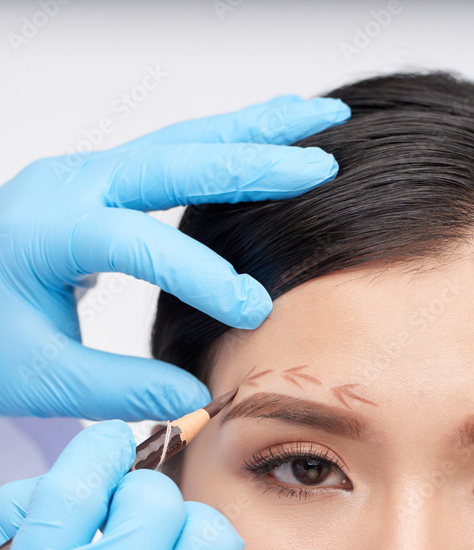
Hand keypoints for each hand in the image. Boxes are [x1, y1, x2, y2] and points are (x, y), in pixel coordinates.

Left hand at [0, 94, 349, 420]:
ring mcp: (85, 176)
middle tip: (321, 164)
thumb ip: (121, 389)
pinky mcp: (101, 183)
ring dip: (252, 130)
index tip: (253, 312)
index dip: (200, 274)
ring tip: (321, 118)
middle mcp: (68, 186)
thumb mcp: (42, 379)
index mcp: (47, 230)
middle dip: (251, 162)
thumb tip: (198, 397)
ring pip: (180, 142)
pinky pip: (173, 154)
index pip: (132, 242)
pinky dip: (227, 144)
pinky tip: (269, 137)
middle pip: (170, 161)